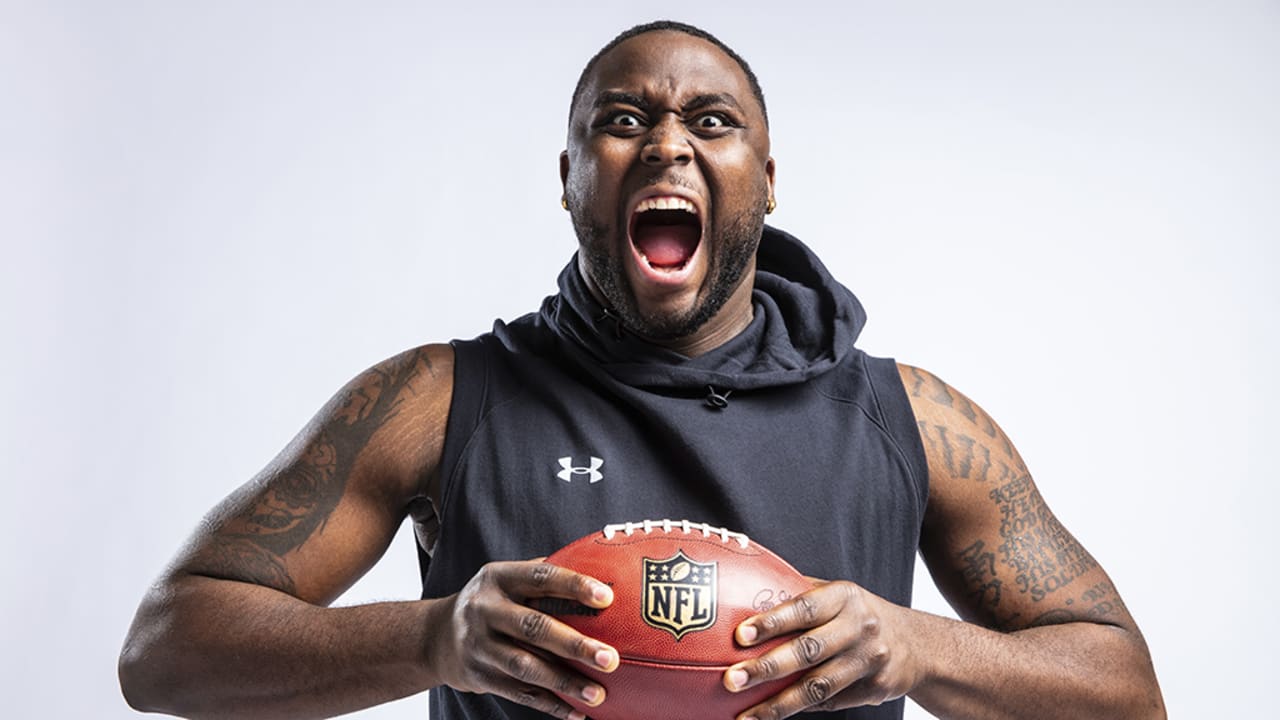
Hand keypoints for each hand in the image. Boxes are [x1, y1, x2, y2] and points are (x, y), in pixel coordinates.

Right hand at [428, 560, 619, 718]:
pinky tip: (577, 712)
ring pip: (526, 667)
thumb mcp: (508, 580)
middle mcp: (484, 609)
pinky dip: (550, 705)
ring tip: (599, 694)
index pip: (541, 577)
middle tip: (610, 658)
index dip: (574, 585)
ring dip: (565, 682)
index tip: (608, 598)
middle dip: (575, 644)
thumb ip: (546, 576)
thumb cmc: (493, 602)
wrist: (435, 636)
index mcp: (498, 577)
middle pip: (534, 627)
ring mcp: (479, 645)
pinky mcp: (479, 676)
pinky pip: (519, 693)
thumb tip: (607, 570)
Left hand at [722, 580, 921, 719]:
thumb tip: (742, 590)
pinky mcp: (874, 690)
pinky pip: (829, 703)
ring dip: (778, 704)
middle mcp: (859, 627)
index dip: (772, 622)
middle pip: (808, 651)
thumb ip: (798, 592)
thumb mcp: (836, 594)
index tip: (741, 635)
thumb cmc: (858, 614)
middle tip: (732, 679)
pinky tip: (770, 715)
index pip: (804, 609)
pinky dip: (798, 710)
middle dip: (766, 667)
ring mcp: (868, 660)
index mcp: (845, 597)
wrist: (917, 645)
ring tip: (745, 715)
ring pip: (818, 687)